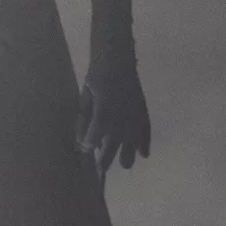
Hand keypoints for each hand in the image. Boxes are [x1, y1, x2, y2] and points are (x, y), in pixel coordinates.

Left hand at [76, 55, 150, 172]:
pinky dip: (143, 145)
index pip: (90, 144)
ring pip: (130, 152)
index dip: (86, 148)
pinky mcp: (143, 116)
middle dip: (102, 161)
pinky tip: (142, 153)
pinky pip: (145, 136)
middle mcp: (119, 126)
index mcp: (102, 120)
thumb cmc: (97, 78)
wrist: (118, 61)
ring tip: (121, 160)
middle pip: (109, 154)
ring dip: (124, 157)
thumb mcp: (84, 100)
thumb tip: (80, 142)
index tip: (84, 149)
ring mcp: (133, 123)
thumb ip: (83, 123)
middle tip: (98, 165)